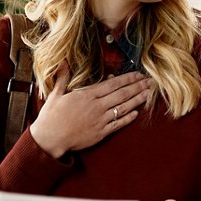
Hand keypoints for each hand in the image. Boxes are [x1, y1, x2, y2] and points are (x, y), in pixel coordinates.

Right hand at [29, 66, 152, 157]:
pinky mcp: (100, 133)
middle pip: (122, 94)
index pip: (113, 84)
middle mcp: (97, 106)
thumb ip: (63, 77)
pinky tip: (136, 113)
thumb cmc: (51, 117)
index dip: (128, 79)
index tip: (138, 74)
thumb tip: (63, 61)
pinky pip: (118, 124)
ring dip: (137, 100)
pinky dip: (128, 118)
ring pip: (123, 108)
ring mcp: (100, 120)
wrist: (50, 139)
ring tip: (148, 94)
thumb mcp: (56, 94)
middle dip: (137, 87)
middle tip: (150, 82)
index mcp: (87, 95)